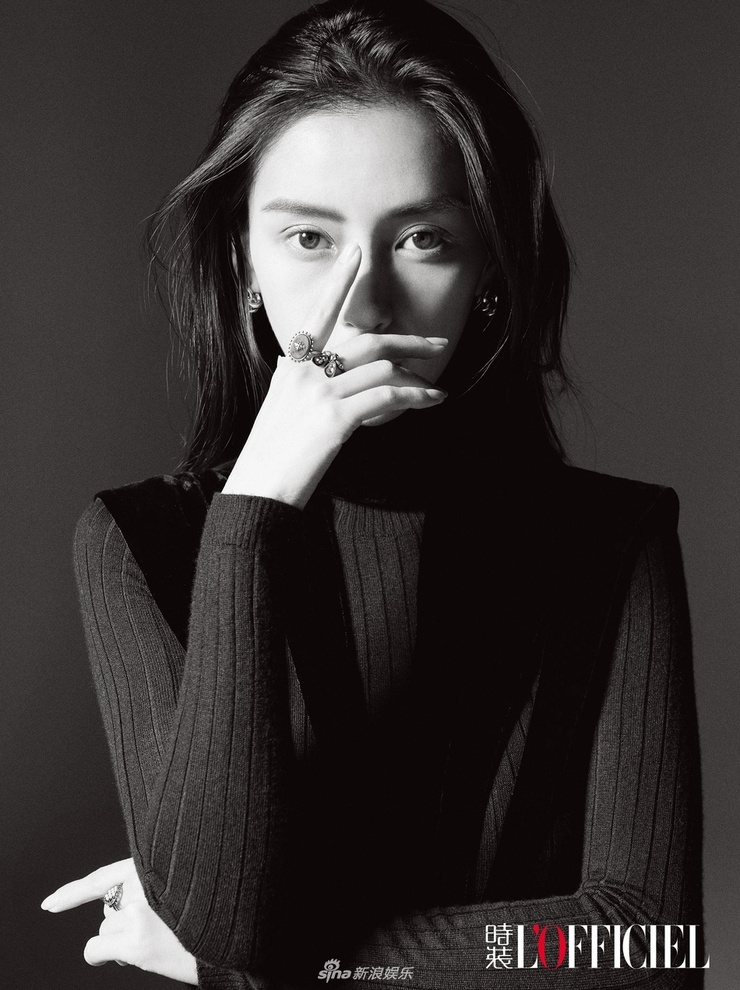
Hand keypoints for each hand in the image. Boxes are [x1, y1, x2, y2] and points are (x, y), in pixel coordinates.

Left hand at [41, 858, 197, 984]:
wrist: (232, 936)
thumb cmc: (210, 913)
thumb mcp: (182, 884)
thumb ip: (150, 887)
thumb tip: (114, 915)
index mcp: (155, 865)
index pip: (104, 876)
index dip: (74, 891)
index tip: (49, 904)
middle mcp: (145, 882)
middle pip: (109, 906)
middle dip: (122, 920)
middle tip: (154, 927)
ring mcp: (138, 912)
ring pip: (105, 927)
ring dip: (121, 939)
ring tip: (156, 940)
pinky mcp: (136, 941)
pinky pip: (96, 947)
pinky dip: (98, 955)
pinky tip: (113, 958)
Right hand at [222, 242, 448, 508]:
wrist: (259, 489)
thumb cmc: (271, 453)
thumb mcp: (278, 405)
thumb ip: (296, 378)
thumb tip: (309, 361)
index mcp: (292, 364)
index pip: (320, 312)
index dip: (339, 281)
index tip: (355, 253)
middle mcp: (304, 371)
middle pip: (366, 340)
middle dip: (408, 340)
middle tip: (436, 343)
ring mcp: (319, 393)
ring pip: (381, 366)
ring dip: (417, 377)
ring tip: (437, 389)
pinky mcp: (334, 419)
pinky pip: (385, 397)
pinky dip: (414, 396)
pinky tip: (431, 400)